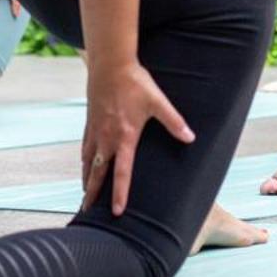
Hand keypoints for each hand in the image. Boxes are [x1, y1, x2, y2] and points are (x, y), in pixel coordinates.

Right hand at [81, 59, 193, 216]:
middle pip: (97, 173)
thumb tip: (191, 138)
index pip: (122, 173)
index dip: (120, 194)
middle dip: (92, 194)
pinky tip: (85, 164)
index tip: (118, 212)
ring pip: (88, 161)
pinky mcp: (90, 121)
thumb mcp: (158, 101)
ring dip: (87, 179)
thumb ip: (174, 121)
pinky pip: (86, 146)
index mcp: (124, 137)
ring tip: (85, 194)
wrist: (110, 63)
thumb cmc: (135, 82)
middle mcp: (106, 138)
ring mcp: (96, 130)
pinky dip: (85, 159)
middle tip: (87, 212)